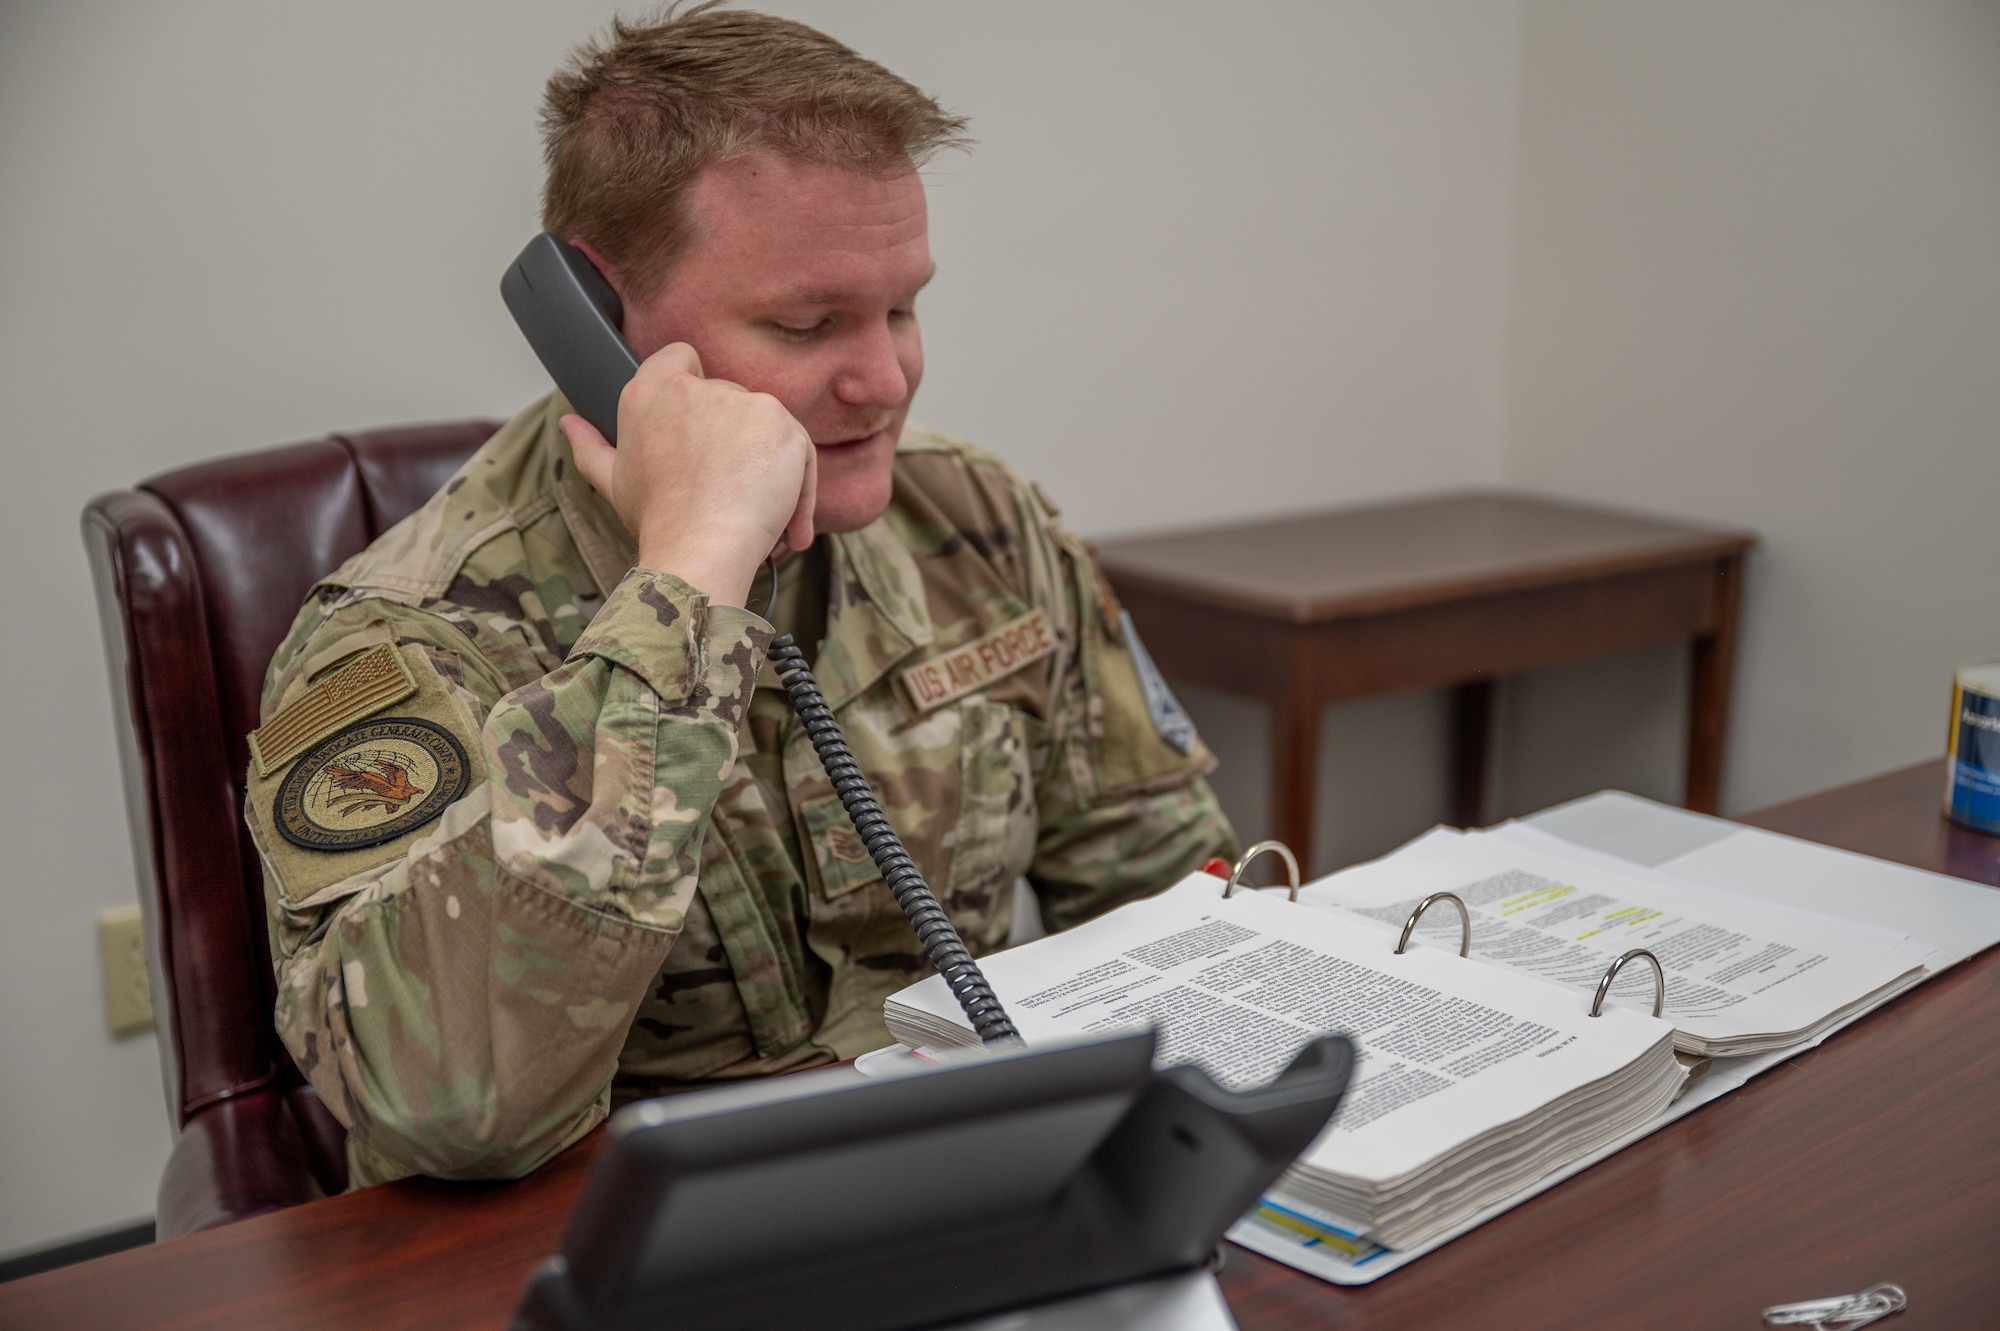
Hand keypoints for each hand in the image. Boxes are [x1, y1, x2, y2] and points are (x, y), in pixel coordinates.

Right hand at [563, 343, 815, 607]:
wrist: (702, 548)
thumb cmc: (658, 519)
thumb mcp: (612, 482)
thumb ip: (590, 446)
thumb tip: (569, 424)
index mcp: (650, 392)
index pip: (679, 357)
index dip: (694, 386)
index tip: (698, 431)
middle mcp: (696, 387)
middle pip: (727, 398)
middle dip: (732, 439)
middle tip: (724, 488)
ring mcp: (742, 401)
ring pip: (764, 424)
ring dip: (766, 462)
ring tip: (754, 512)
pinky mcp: (781, 422)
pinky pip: (798, 448)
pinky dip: (798, 485)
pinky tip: (785, 524)